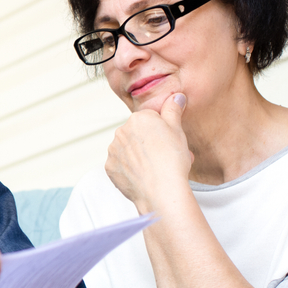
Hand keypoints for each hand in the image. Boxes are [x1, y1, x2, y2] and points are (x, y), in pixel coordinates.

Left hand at [105, 92, 192, 212]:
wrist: (161, 190)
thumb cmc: (172, 160)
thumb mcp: (178, 130)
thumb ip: (173, 110)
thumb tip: (175, 96)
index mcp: (138, 119)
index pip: (151, 120)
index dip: (163, 132)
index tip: (169, 142)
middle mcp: (121, 131)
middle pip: (138, 135)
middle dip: (150, 143)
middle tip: (166, 157)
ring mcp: (113, 150)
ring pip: (129, 150)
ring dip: (139, 156)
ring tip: (155, 169)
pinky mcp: (110, 167)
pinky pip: (121, 166)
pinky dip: (130, 170)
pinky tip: (143, 176)